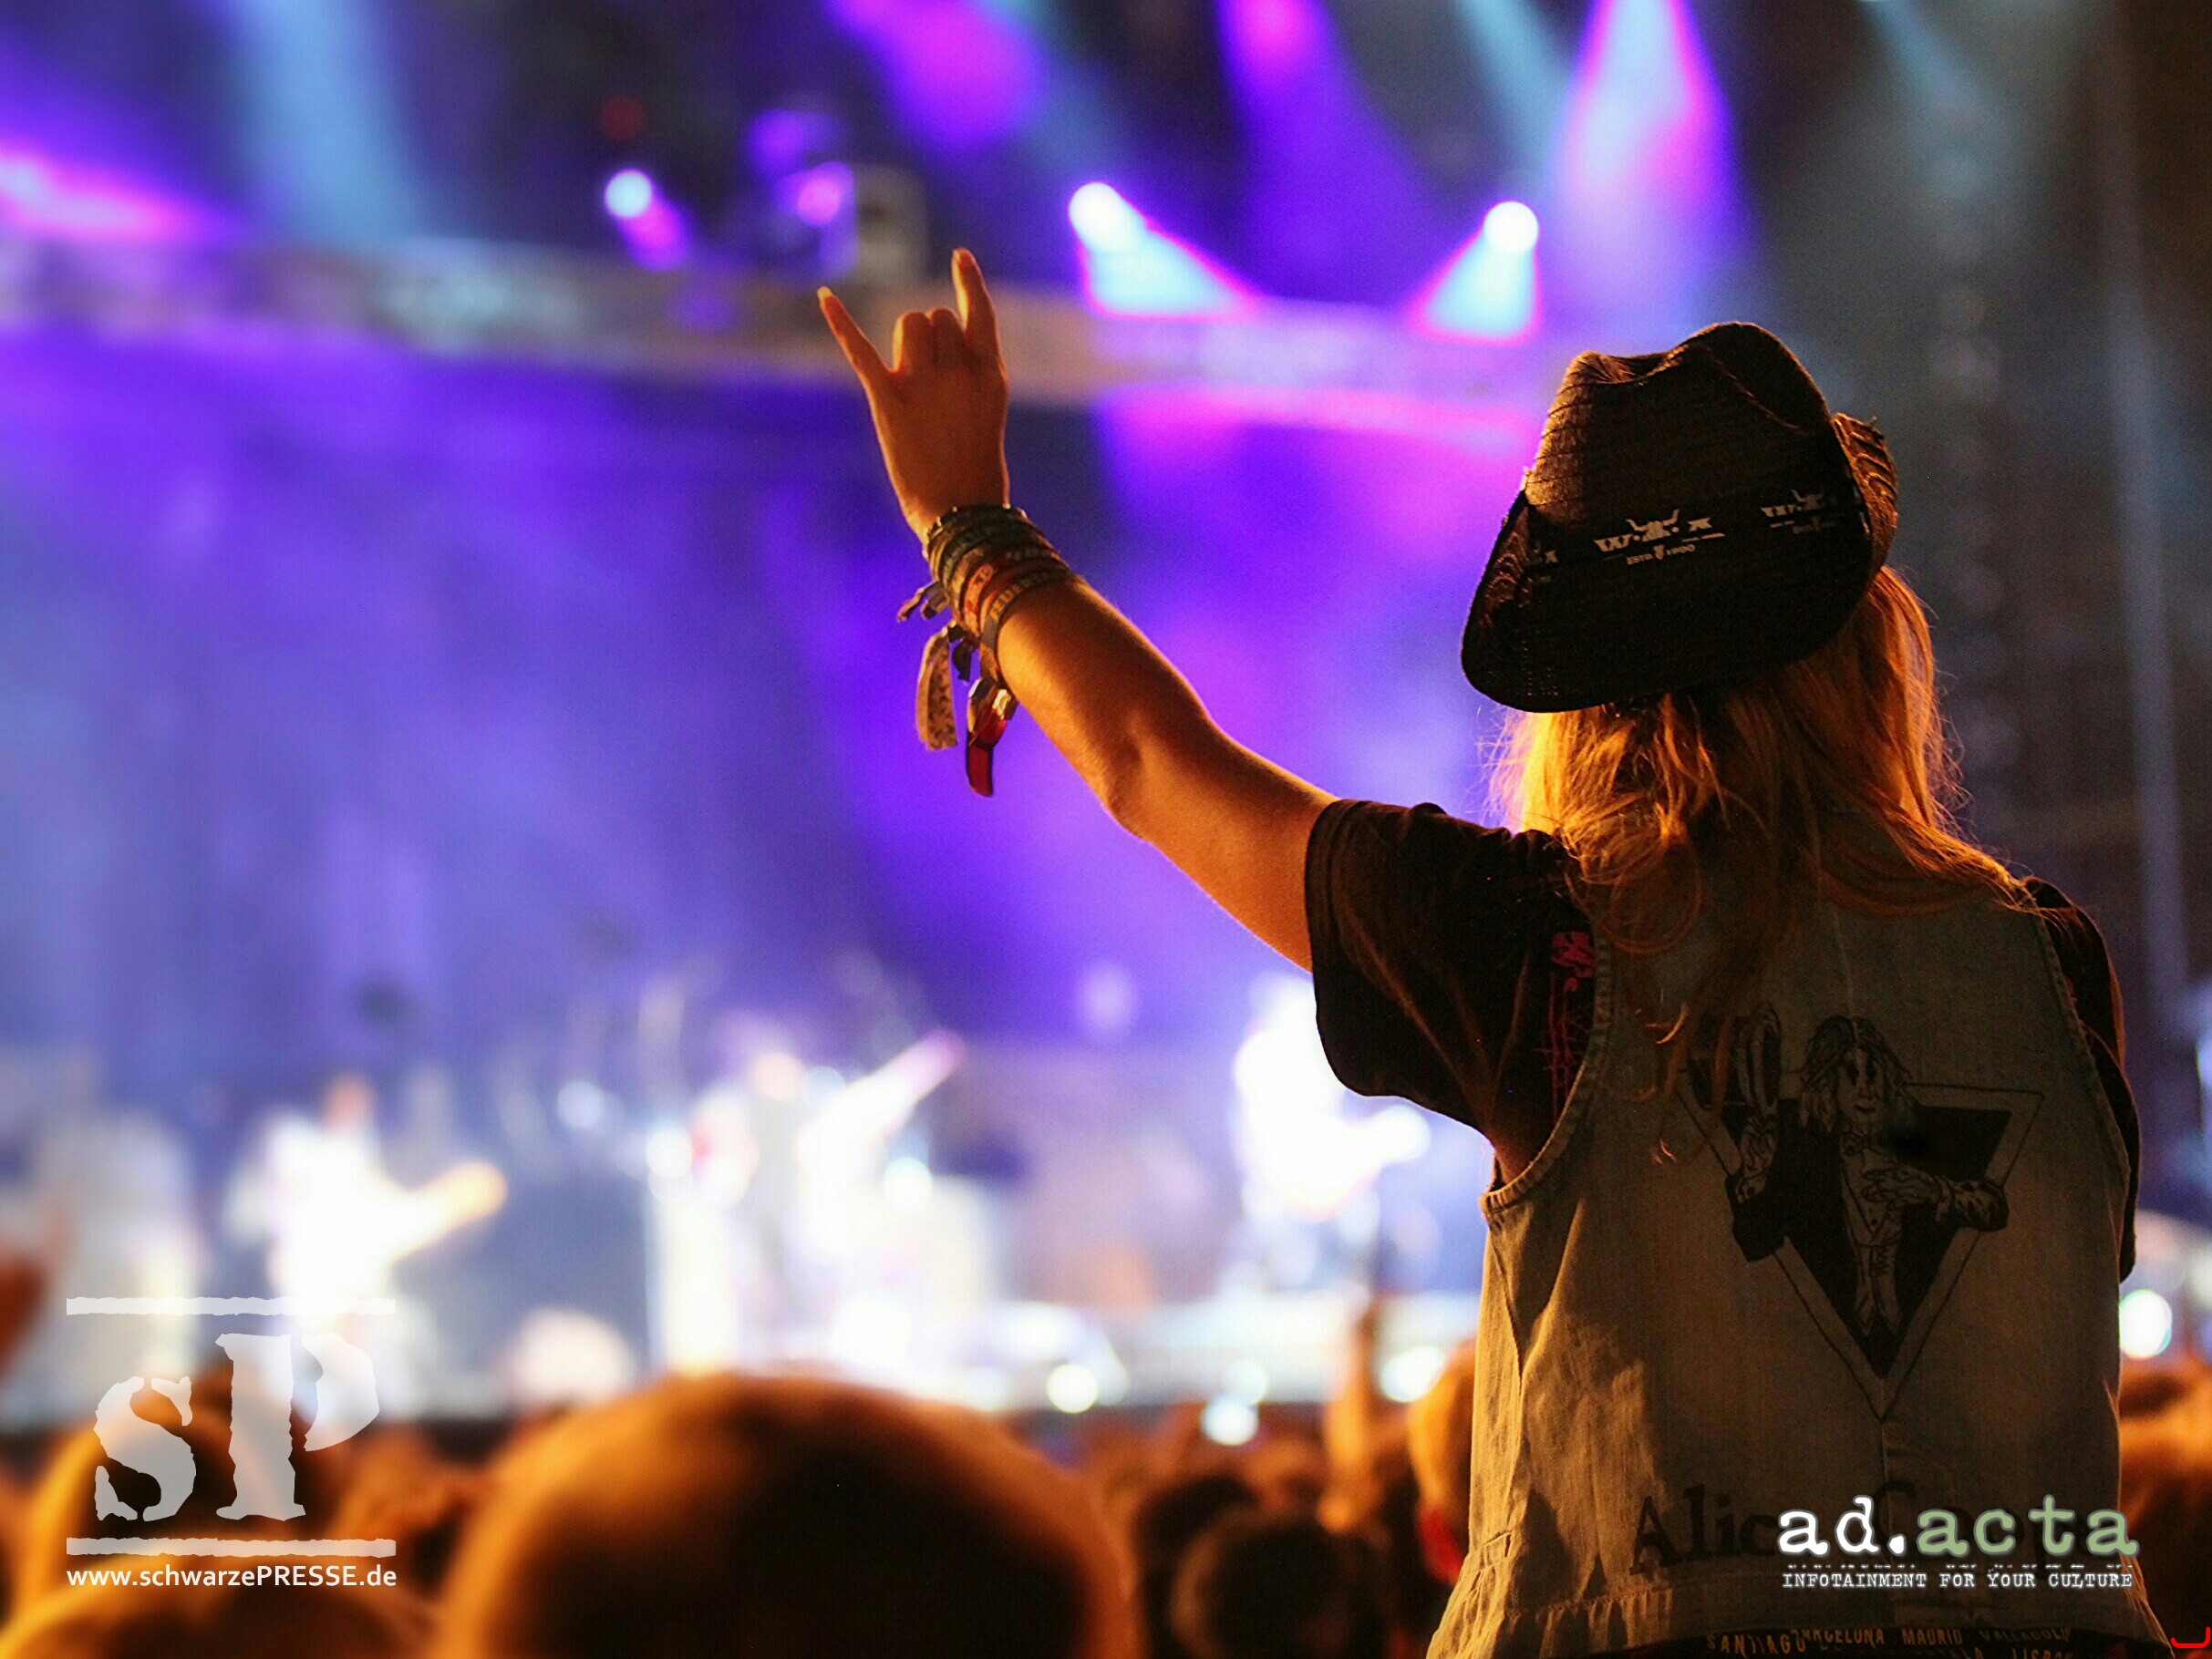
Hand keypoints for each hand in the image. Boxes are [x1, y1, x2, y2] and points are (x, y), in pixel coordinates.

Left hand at [819, 249, 1011, 537]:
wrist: (959, 512)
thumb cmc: (976, 472)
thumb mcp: (986, 415)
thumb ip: (968, 377)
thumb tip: (939, 346)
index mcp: (990, 374)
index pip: (979, 313)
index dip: (969, 281)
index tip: (958, 256)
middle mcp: (958, 370)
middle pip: (935, 317)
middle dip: (927, 334)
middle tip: (928, 379)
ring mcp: (923, 384)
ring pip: (909, 323)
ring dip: (905, 341)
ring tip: (909, 380)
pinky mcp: (888, 401)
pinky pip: (861, 350)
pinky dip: (841, 322)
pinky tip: (824, 296)